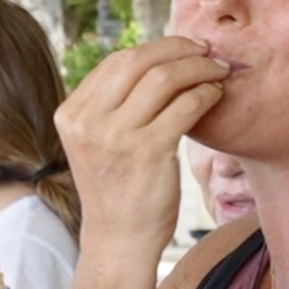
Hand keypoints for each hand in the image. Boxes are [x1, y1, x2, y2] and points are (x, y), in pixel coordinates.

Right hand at [54, 36, 227, 243]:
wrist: (118, 239)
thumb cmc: (116, 189)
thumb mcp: (97, 142)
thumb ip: (112, 105)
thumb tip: (157, 61)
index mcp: (71, 114)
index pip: (115, 62)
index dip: (155, 48)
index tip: (182, 49)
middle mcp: (87, 121)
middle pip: (138, 60)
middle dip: (179, 49)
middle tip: (206, 52)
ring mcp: (115, 136)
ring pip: (164, 77)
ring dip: (198, 68)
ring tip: (217, 72)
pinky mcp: (148, 151)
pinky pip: (186, 105)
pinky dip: (206, 93)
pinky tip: (215, 96)